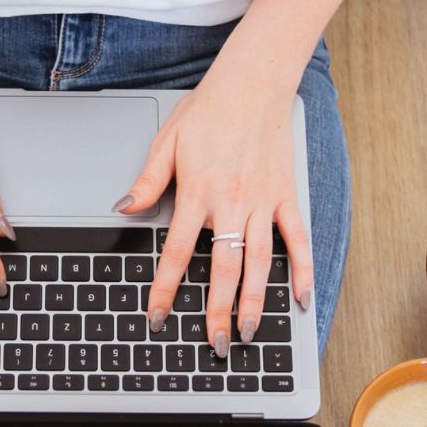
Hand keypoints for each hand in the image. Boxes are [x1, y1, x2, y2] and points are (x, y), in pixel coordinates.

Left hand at [117, 67, 313, 355]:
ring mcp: (262, 201)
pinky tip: (301, 297)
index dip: (166, 289)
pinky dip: (302, 269)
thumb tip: (124, 208)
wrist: (253, 82)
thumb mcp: (166, 141)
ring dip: (256, 301)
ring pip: (260, 262)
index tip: (159, 316)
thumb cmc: (208, 109)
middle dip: (218, 312)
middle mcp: (231, 202)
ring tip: (251, 333)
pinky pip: (297, 238)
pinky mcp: (285, 194)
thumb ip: (148, 181)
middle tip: (216, 344)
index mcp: (197, 192)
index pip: (177, 252)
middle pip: (223, 269)